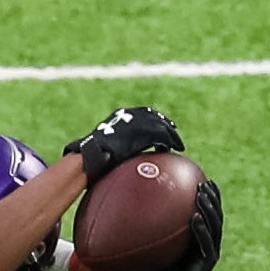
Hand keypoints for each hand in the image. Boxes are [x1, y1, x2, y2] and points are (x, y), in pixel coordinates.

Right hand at [64, 106, 182, 183]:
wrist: (91, 154)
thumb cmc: (91, 154)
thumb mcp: (102, 145)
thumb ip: (110, 146)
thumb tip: (107, 157)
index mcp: (120, 115)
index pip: (142, 113)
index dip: (153, 118)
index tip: (161, 124)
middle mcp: (130, 116)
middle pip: (154, 117)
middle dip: (165, 124)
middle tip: (174, 130)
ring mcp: (138, 124)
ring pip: (161, 126)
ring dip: (171, 135)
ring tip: (178, 145)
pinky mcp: (145, 134)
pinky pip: (162, 137)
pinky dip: (168, 143)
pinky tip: (170, 150)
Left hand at [147, 177, 223, 270]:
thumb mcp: (151, 250)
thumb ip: (147, 232)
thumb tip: (124, 211)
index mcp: (197, 239)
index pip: (207, 213)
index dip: (207, 196)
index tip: (200, 179)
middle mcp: (207, 244)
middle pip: (215, 215)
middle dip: (212, 197)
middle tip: (204, 182)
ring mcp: (209, 252)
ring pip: (214, 226)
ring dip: (209, 209)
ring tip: (203, 194)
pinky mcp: (208, 262)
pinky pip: (205, 243)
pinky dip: (201, 230)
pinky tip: (195, 218)